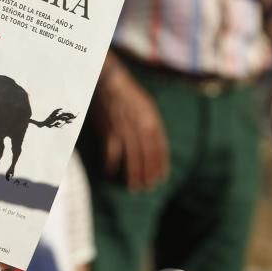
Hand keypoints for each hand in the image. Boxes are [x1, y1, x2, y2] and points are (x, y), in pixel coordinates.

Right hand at [91, 57, 168, 191]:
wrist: (112, 82)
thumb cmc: (131, 94)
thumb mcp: (149, 107)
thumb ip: (153, 125)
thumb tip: (156, 145)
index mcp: (152, 122)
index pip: (160, 149)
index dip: (161, 166)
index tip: (161, 178)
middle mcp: (140, 128)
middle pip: (147, 157)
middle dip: (148, 174)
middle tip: (148, 188)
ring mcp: (124, 131)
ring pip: (131, 158)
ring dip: (133, 175)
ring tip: (134, 188)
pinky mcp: (109, 131)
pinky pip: (111, 154)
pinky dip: (110, 165)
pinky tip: (110, 174)